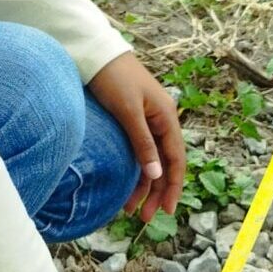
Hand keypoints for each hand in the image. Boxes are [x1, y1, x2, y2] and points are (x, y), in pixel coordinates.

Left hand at [87, 53, 184, 223]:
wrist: (96, 54)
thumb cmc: (114, 79)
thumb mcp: (128, 111)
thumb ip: (142, 143)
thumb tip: (157, 175)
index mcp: (166, 116)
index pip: (176, 158)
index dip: (173, 186)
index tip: (167, 211)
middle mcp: (161, 120)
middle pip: (165, 163)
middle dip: (157, 192)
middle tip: (144, 218)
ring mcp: (148, 120)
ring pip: (152, 160)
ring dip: (144, 186)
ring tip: (130, 210)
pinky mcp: (134, 120)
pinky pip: (140, 151)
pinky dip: (135, 171)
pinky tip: (126, 187)